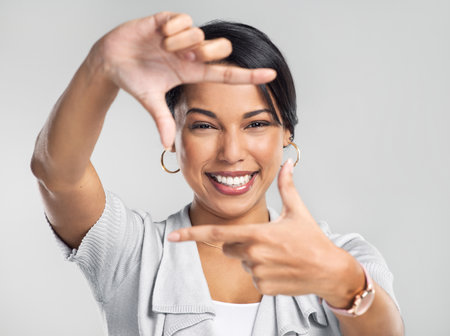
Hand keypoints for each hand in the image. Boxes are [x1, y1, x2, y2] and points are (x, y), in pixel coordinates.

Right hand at [90, 12, 276, 148]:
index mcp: (191, 72)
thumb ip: (161, 120)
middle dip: (206, 52)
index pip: (226, 73)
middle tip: (186, 59)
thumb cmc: (134, 79)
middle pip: (219, 48)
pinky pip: (183, 20)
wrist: (111, 60)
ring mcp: (180, 36)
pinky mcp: (167, 20)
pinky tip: (160, 34)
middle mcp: (190, 53)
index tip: (271, 74)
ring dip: (181, 44)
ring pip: (200, 33)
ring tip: (164, 48)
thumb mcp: (150, 100)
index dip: (248, 74)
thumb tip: (168, 145)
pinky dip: (172, 28)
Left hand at [167, 159, 357, 301]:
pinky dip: (262, 272)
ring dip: (253, 258)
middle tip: (266, 241)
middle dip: (240, 243)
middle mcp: (253, 254)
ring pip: (242, 262)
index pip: (216, 234)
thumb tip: (287, 163)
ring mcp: (258, 272)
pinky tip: (280, 268)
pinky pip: (252, 277)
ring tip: (278, 255)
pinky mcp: (263, 287)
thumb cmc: (312, 240)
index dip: (191, 234)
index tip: (173, 236)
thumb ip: (287, 186)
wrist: (329, 271)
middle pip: (229, 247)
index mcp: (257, 233)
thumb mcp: (298, 211)